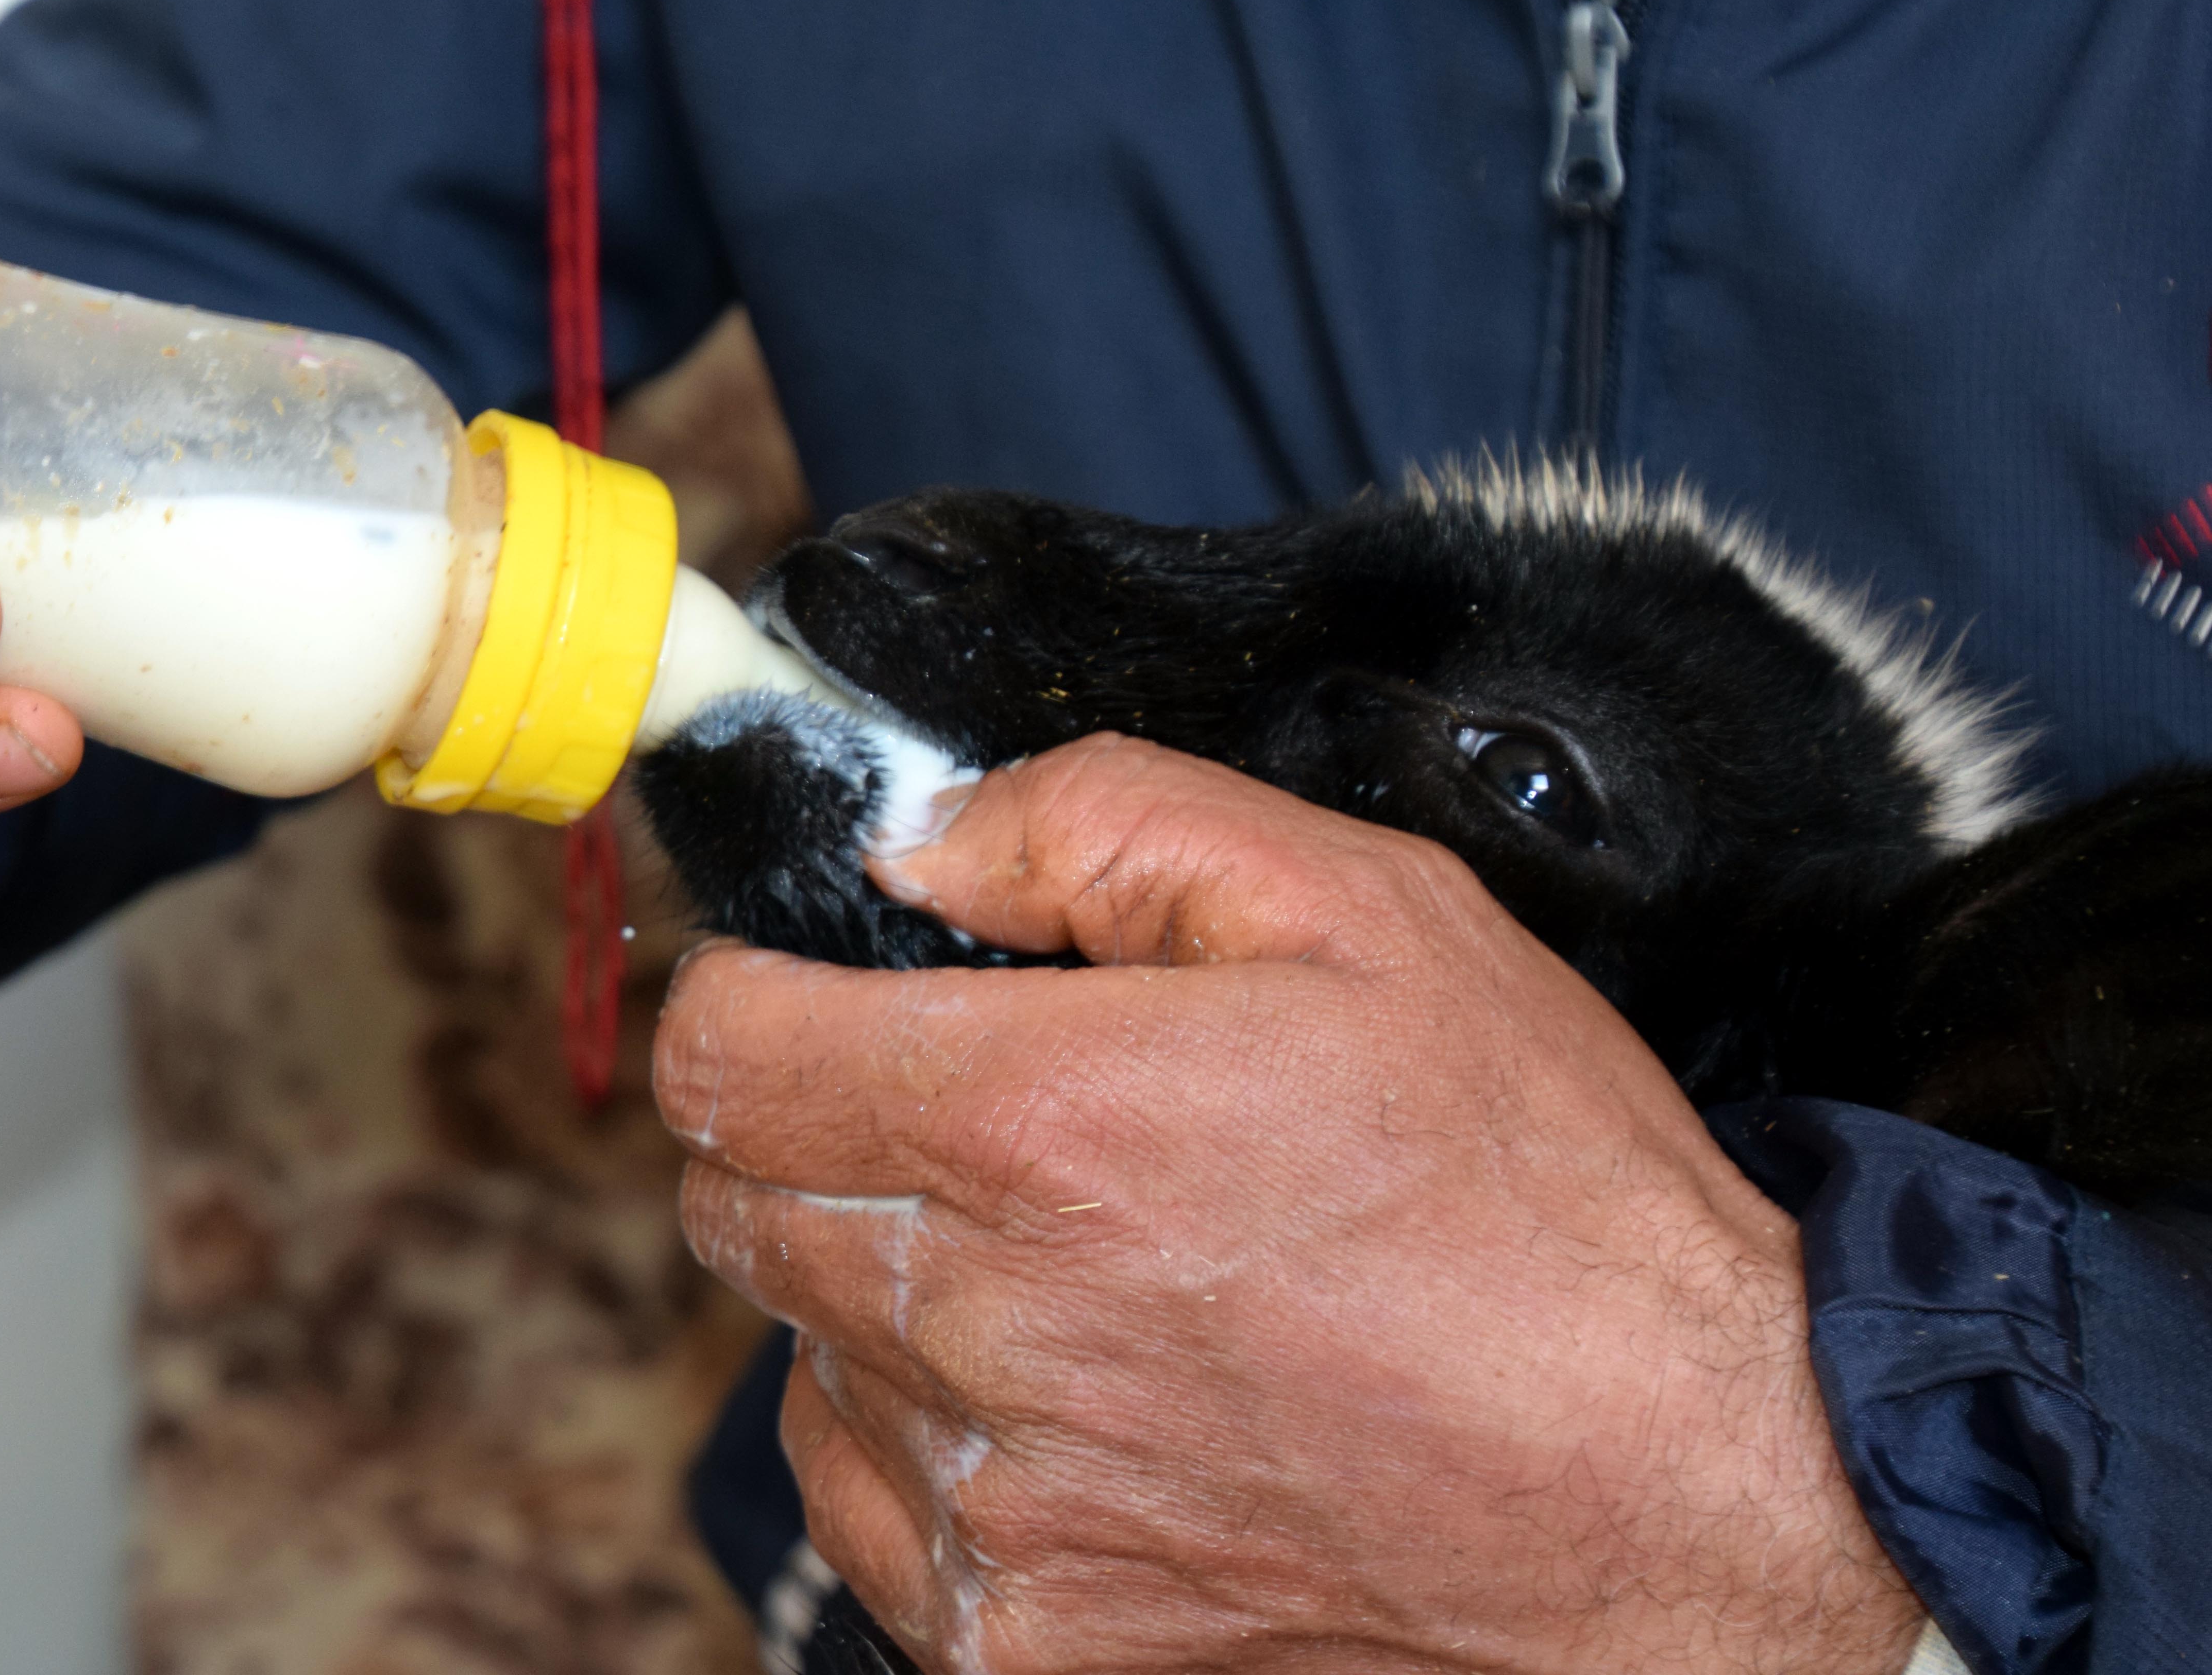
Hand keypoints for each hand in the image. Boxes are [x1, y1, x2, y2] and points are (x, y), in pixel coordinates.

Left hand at [656, 735, 1926, 1673]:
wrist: (1695, 1495)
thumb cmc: (1543, 1208)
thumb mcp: (1358, 910)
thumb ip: (1095, 825)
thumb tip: (919, 842)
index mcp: (1039, 1126)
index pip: (723, 1053)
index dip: (756, 998)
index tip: (816, 998)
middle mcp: (986, 1330)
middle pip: (740, 1202)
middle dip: (823, 1135)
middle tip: (983, 1128)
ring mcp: (1001, 1513)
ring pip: (806, 1358)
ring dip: (886, 1297)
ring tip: (1074, 1279)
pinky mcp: (1032, 1645)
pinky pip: (876, 1511)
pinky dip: (935, 1449)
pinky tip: (1086, 1408)